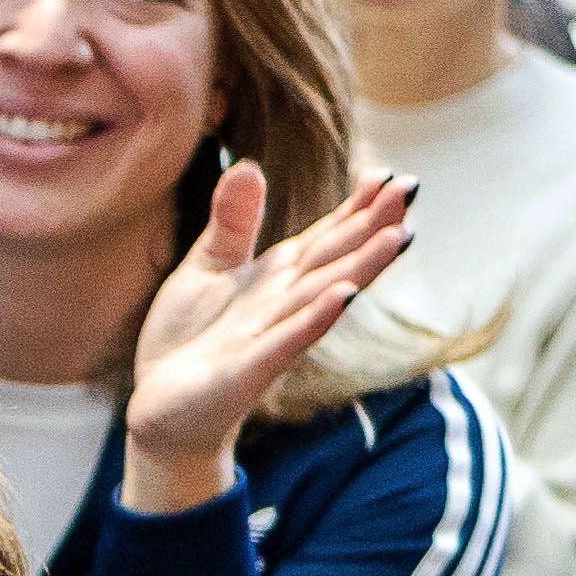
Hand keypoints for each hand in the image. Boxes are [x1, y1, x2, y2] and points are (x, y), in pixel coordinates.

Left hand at [120, 160, 421, 513]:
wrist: (162, 410)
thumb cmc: (191, 341)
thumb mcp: (207, 269)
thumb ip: (234, 222)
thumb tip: (248, 164)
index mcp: (277, 279)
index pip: (325, 237)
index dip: (357, 207)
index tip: (391, 174)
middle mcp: (283, 306)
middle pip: (335, 260)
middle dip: (374, 227)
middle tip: (413, 190)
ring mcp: (270, 339)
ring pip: (323, 296)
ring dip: (362, 268)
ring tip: (399, 235)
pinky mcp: (247, 372)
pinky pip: (286, 341)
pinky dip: (315, 319)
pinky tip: (344, 296)